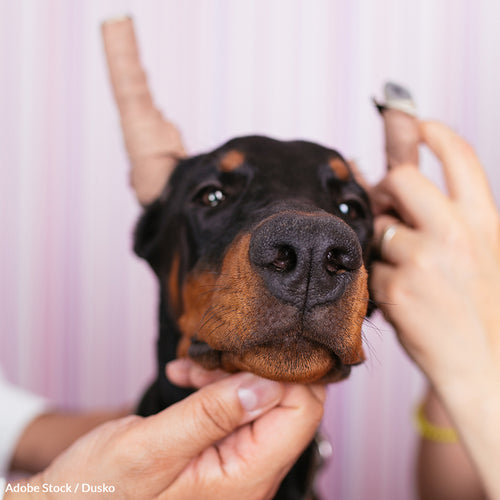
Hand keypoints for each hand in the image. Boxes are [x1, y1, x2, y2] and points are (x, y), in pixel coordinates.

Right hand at [16, 369, 323, 499]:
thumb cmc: (101, 491)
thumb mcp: (151, 448)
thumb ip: (212, 415)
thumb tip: (265, 381)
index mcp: (245, 479)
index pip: (301, 414)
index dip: (285, 372)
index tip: (249, 347)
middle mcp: (252, 475)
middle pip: (286, 404)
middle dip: (252, 369)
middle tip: (208, 360)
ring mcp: (240, 465)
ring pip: (261, 400)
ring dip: (229, 375)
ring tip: (190, 371)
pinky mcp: (224, 453)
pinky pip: (237, 408)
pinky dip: (216, 387)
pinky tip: (189, 380)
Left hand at [370, 121, 499, 498]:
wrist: (487, 367)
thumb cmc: (482, 312)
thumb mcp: (484, 254)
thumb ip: (450, 219)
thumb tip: (403, 186)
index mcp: (486, 222)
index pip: (460, 158)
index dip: (435, 133)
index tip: (417, 122)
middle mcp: (457, 233)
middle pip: (402, 181)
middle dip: (388, 190)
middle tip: (390, 210)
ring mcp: (425, 260)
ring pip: (381, 231)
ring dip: (386, 251)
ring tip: (412, 280)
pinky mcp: (399, 288)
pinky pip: (373, 270)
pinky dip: (381, 283)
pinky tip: (406, 303)